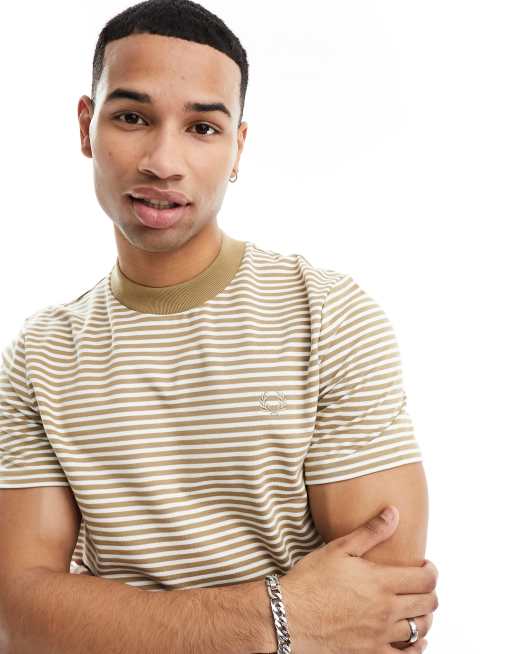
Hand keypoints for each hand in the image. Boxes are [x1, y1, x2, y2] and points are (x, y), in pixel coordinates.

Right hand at [278, 506, 437, 652]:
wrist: (287, 616)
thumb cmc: (310, 581)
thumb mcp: (338, 549)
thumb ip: (370, 532)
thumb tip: (394, 513)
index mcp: (381, 582)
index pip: (425, 580)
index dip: (432, 572)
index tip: (426, 567)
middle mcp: (386, 611)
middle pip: (428, 605)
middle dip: (430, 592)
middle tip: (422, 586)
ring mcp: (380, 637)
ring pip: (420, 630)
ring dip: (424, 618)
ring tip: (417, 609)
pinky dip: (416, 648)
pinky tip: (414, 641)